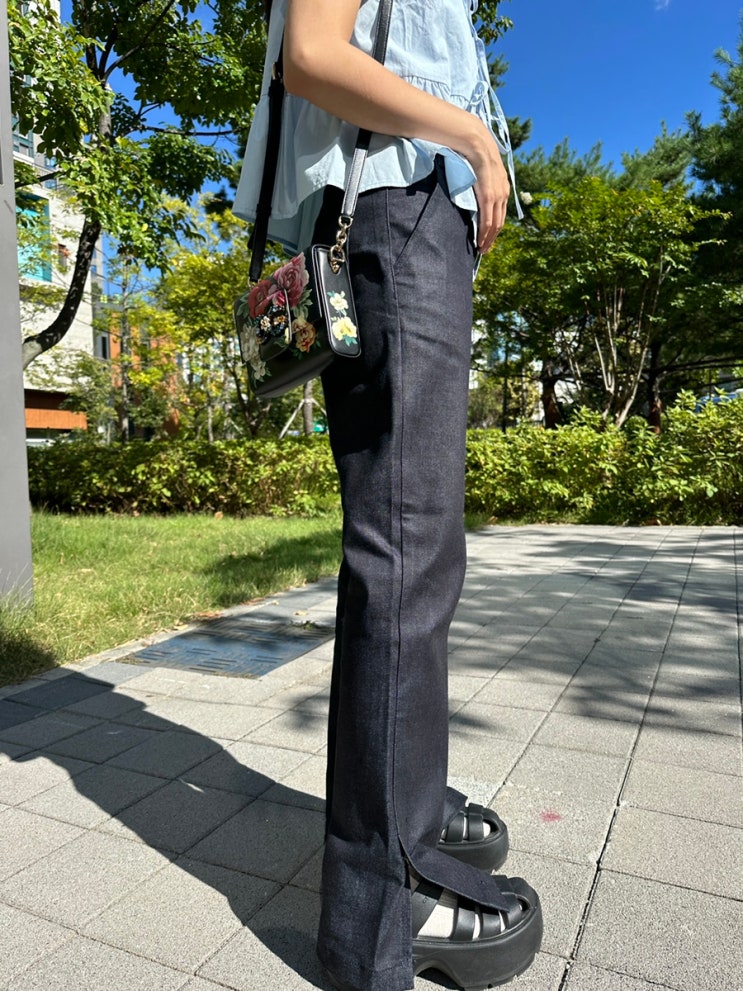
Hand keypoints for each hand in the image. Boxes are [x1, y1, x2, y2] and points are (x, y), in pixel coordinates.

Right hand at [468, 123, 510, 252]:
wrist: (476, 143)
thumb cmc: (475, 154)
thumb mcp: (482, 170)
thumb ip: (482, 181)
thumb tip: (475, 187)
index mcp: (503, 187)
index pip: (500, 213)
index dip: (495, 229)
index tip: (489, 239)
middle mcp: (503, 193)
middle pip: (500, 222)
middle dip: (493, 238)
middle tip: (485, 250)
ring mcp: (497, 196)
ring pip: (495, 225)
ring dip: (489, 239)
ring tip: (482, 250)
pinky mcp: (489, 197)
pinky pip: (488, 220)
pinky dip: (485, 233)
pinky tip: (481, 241)